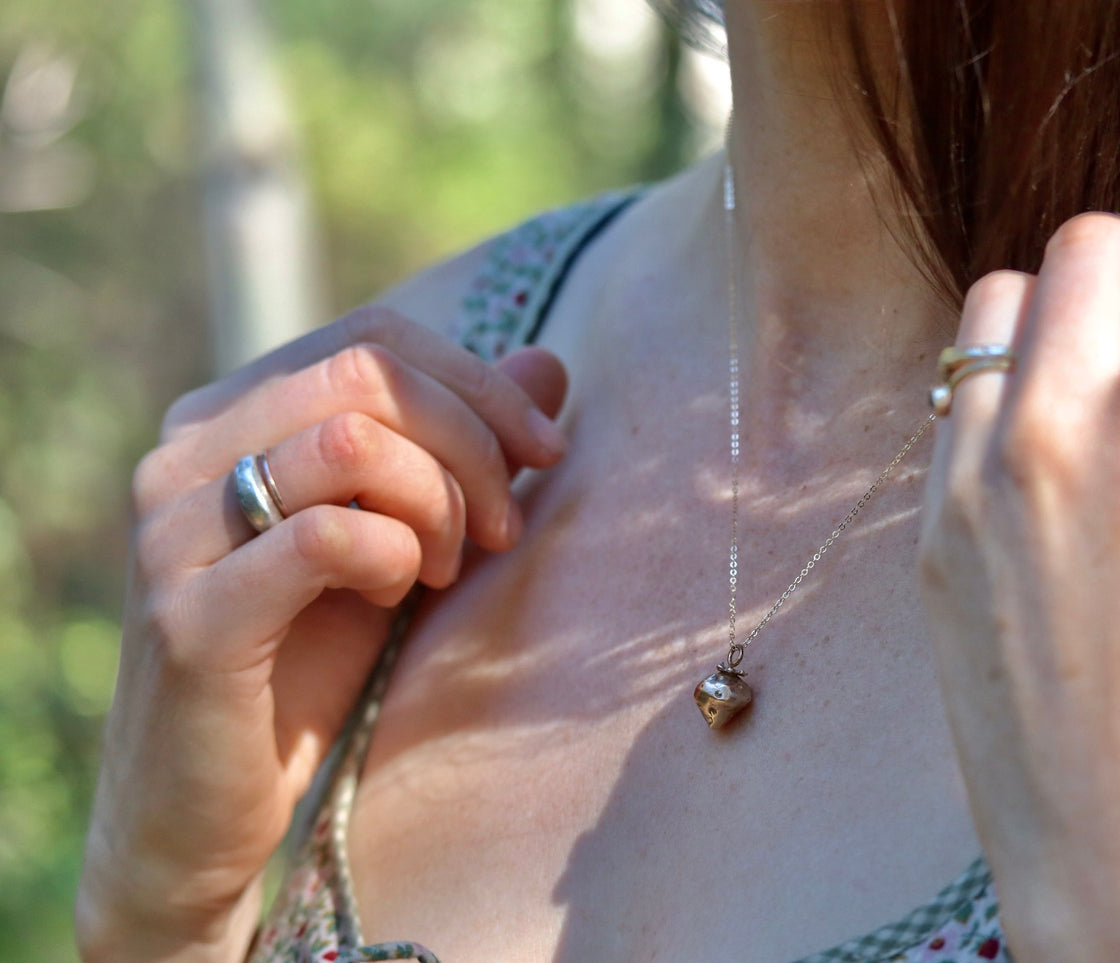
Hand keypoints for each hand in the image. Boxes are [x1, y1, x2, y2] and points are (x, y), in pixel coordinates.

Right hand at [76, 307, 567, 961]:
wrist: (208, 803)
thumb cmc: (310, 660)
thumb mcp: (404, 535)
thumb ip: (463, 446)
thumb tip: (547, 363)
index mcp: (231, 415)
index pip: (373, 340)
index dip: (479, 384)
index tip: (547, 451)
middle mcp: (185, 453)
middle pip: (368, 375)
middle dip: (473, 442)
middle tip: (501, 527)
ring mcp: (176, 530)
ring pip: (352, 441)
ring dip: (438, 503)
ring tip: (444, 568)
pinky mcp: (191, 615)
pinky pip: (325, 538)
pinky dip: (394, 557)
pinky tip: (397, 594)